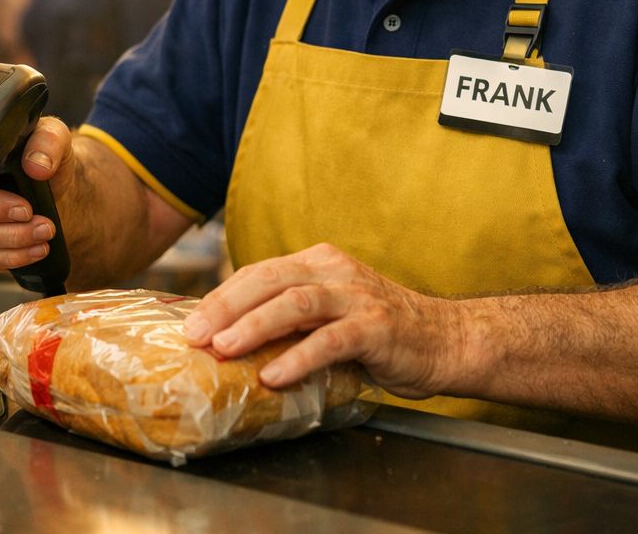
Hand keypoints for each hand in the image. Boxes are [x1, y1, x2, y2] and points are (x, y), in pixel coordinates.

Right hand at [0, 116, 72, 273]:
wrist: (54, 185)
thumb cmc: (43, 159)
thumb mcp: (53, 139)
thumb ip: (47, 141)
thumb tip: (37, 165)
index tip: (25, 209)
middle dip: (9, 231)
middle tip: (43, 227)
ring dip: (14, 248)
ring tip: (43, 239)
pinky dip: (11, 259)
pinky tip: (33, 252)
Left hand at [182, 243, 460, 398]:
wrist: (446, 340)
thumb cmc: (381, 333)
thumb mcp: (330, 315)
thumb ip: (291, 319)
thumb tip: (232, 342)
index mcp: (318, 263)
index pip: (259, 273)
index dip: (222, 297)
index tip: (191, 323)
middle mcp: (334, 272)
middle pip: (270, 280)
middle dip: (227, 307)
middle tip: (196, 335)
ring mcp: (357, 297)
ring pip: (296, 303)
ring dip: (256, 326)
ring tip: (226, 348)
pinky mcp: (376, 327)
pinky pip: (332, 340)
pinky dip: (300, 357)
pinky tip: (275, 375)